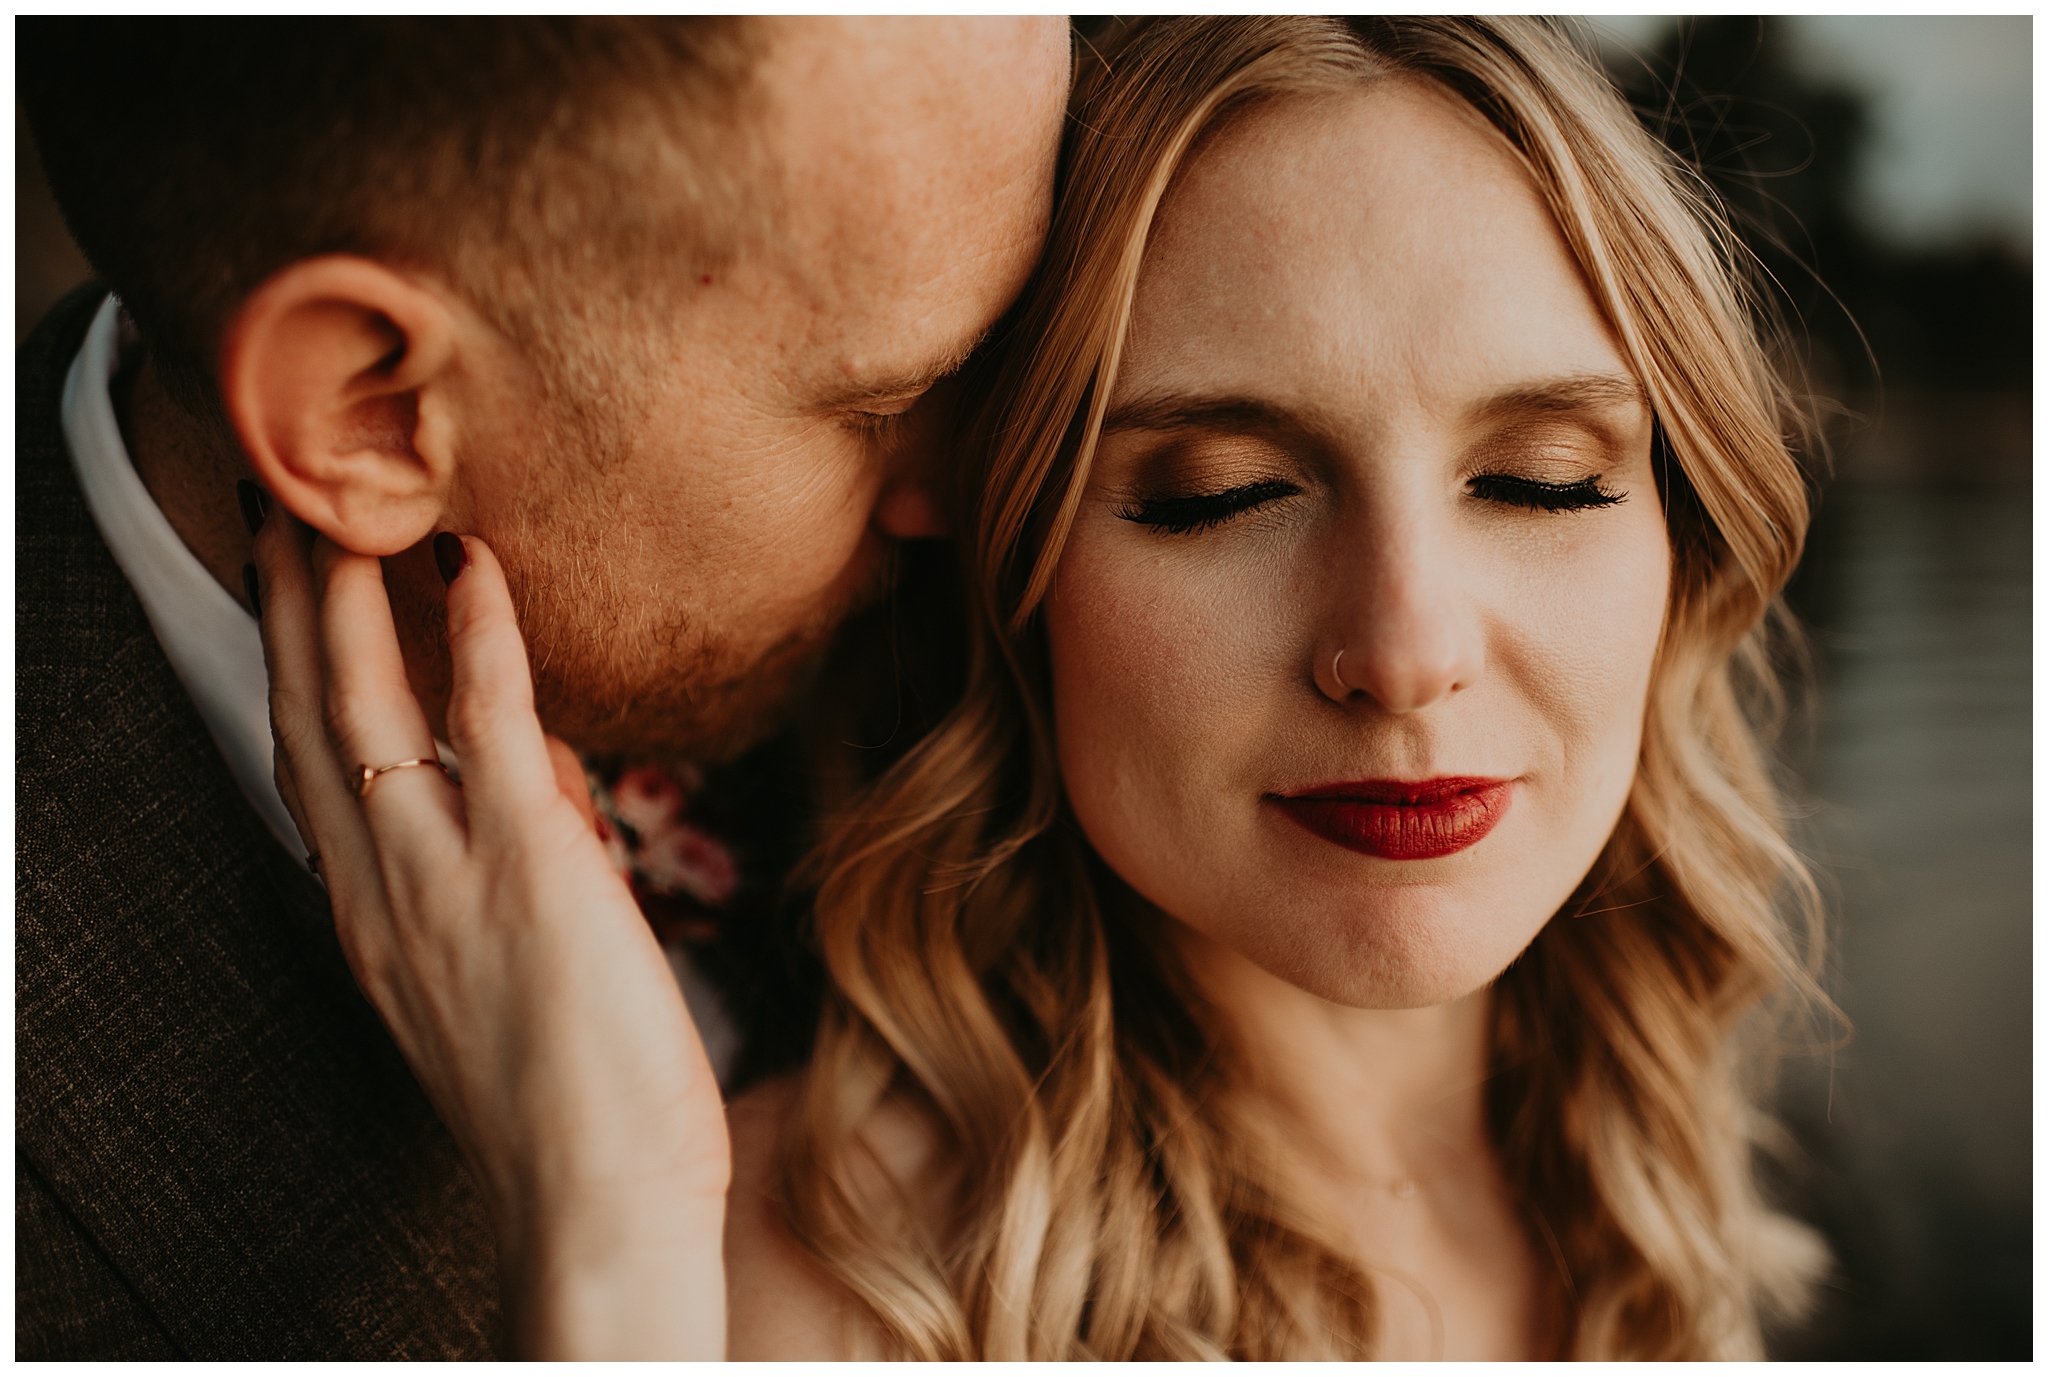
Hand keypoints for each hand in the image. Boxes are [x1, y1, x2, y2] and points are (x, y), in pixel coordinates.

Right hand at [251, 514, 727, 1358]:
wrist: (598, 1202)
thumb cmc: (575, 1105)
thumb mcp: (517, 969)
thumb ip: (516, 857)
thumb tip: (536, 762)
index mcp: (375, 920)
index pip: (313, 769)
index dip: (292, 672)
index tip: (289, 593)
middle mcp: (384, 890)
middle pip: (308, 721)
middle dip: (286, 609)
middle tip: (280, 509)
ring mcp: (443, 877)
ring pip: (364, 708)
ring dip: (344, 597)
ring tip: (342, 505)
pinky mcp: (528, 868)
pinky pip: (488, 723)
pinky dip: (480, 635)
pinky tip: (476, 567)